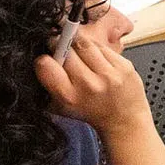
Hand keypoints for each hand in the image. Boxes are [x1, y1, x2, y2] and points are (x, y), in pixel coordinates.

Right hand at [36, 30, 151, 133]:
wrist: (123, 121)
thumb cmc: (89, 112)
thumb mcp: (60, 106)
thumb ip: (48, 85)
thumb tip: (40, 56)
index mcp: (69, 96)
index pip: (45, 65)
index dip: (43, 59)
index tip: (47, 60)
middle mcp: (89, 84)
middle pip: (65, 50)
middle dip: (60, 46)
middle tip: (61, 50)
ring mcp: (109, 74)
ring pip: (84, 43)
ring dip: (76, 44)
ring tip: (77, 52)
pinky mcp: (124, 66)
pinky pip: (102, 46)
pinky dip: (95, 49)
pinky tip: (95, 59)